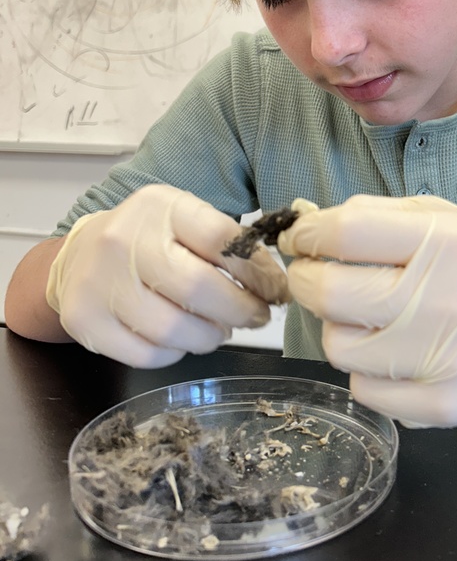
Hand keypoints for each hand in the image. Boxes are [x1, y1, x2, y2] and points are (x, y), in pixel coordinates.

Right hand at [46, 185, 288, 367]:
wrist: (77, 256)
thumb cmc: (147, 240)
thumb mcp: (186, 222)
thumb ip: (228, 245)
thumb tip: (274, 286)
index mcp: (160, 207)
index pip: (222, 239)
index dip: (258, 271)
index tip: (275, 289)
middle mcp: (124, 240)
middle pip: (199, 288)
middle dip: (240, 310)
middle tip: (256, 316)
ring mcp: (100, 283)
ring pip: (176, 329)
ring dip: (211, 336)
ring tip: (217, 328)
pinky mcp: (87, 323)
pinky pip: (149, 354)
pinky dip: (176, 353)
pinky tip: (181, 338)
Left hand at [280, 195, 456, 426]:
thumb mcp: (443, 218)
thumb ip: (374, 216)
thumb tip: (307, 227)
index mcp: (447, 243)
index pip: (344, 235)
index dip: (307, 235)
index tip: (301, 238)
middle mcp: (447, 302)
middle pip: (328, 294)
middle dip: (307, 280)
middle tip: (315, 275)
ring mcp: (445, 361)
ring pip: (337, 347)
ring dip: (339, 327)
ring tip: (368, 316)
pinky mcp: (444, 406)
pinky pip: (363, 389)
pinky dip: (366, 369)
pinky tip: (392, 351)